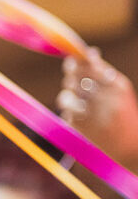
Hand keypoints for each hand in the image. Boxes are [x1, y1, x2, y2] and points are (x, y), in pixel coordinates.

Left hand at [59, 48, 137, 166]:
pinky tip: (80, 117)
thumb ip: (102, 72)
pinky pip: (67, 113)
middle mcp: (107, 97)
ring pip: (66, 96)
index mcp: (118, 85)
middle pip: (75, 79)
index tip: (71, 61)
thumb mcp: (120, 91)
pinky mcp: (84, 128)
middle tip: (72, 82)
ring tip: (74, 100)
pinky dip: (70, 113)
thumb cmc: (124, 114)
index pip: (90, 66)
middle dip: (70, 78)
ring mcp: (95, 113)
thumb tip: (89, 51)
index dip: (76, 62)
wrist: (132, 147)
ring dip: (66, 97)